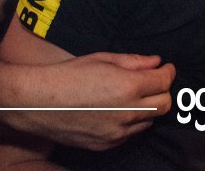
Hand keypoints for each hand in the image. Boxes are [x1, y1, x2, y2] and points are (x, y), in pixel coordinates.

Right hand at [12, 52, 175, 150]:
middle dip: (163, 91)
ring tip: (130, 96)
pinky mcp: (106, 145)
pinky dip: (130, 123)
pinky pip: (130, 135)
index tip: (165, 68)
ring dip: (147, 108)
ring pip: (149, 121)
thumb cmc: (67, 75)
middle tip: (153, 82)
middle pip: (165, 105)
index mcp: (128, 87)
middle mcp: (127, 112)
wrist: (36, 102)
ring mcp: (117, 132)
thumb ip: (134, 61)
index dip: (167, 72)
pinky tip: (116, 111)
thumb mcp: (102, 58)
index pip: (164, 82)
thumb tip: (156, 62)